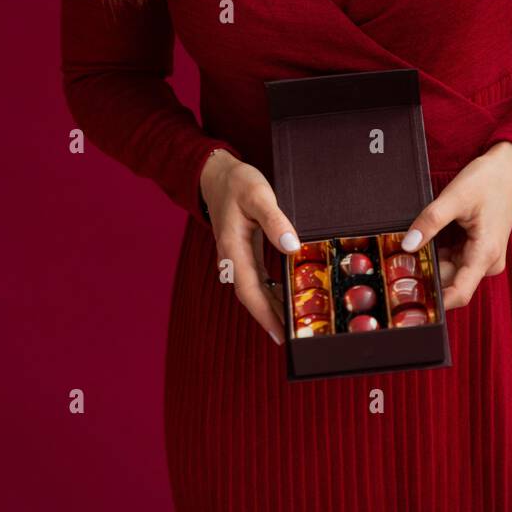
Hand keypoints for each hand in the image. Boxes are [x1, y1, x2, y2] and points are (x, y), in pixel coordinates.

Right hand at [199, 149, 300, 344]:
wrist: (216, 174)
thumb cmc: (237, 182)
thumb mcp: (258, 194)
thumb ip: (274, 220)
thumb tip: (291, 246)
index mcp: (232, 248)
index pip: (249, 290)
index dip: (264, 314)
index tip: (280, 334)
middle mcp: (232, 258)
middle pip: (252, 297)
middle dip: (271, 318)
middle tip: (295, 336)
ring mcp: (236, 257)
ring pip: (254, 290)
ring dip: (271, 307)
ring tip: (294, 322)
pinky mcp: (242, 253)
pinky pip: (256, 280)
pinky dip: (270, 292)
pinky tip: (285, 297)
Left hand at [401, 142, 511, 311]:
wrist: (509, 167)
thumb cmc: (488, 180)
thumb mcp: (455, 197)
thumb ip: (430, 222)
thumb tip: (407, 245)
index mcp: (485, 254)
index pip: (459, 293)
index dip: (436, 301)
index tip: (412, 299)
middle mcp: (488, 262)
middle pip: (451, 281)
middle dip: (427, 274)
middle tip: (399, 263)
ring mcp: (484, 257)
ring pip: (450, 270)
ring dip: (432, 262)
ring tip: (412, 246)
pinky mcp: (479, 250)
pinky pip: (454, 260)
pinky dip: (439, 253)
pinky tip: (427, 240)